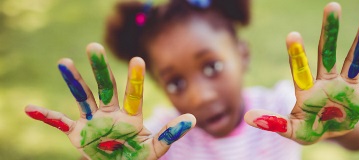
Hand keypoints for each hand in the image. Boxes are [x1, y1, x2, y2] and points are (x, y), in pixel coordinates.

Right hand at [24, 43, 195, 158]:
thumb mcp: (155, 148)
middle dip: (99, 69)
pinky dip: (46, 117)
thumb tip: (193, 118)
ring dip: (74, 82)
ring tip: (65, 62)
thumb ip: (170, 133)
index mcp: (130, 115)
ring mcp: (93, 120)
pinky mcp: (78, 133)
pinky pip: (60, 123)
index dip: (134, 78)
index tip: (138, 59)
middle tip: (94, 47)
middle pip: (104, 87)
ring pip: (82, 97)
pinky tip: (30, 108)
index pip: (133, 94)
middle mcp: (110, 112)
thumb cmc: (137, 157)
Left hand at [244, 2, 358, 144]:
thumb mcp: (291, 129)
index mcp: (307, 88)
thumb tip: (247, 117)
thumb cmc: (308, 127)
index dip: (296, 53)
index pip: (300, 68)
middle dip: (329, 31)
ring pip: (354, 60)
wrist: (328, 131)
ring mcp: (346, 86)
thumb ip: (273, 122)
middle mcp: (326, 81)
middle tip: (331, 7)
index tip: (292, 34)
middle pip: (327, 52)